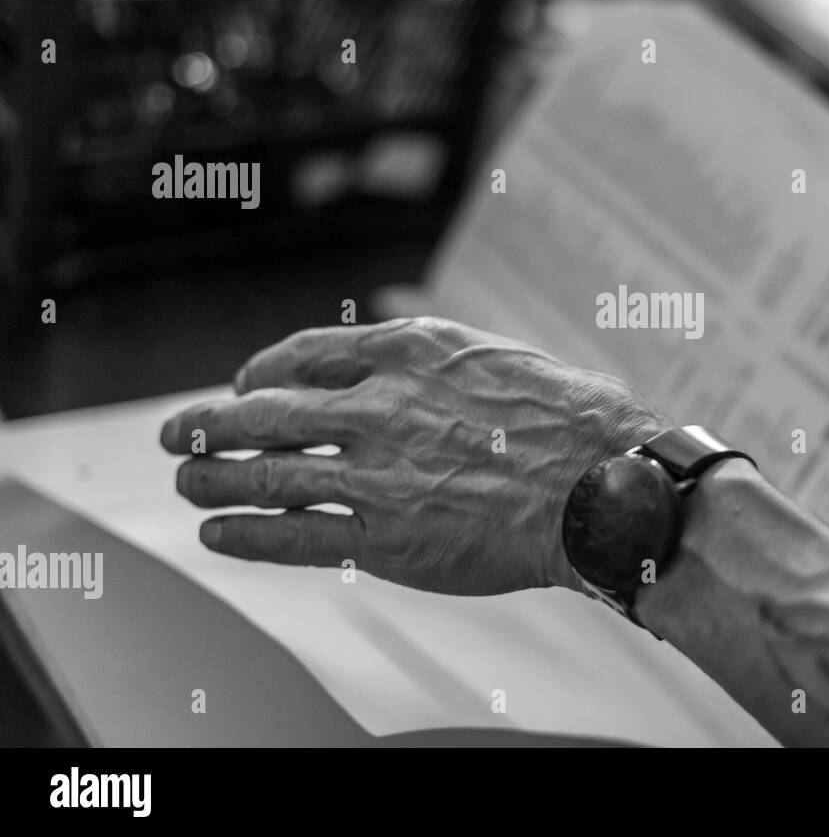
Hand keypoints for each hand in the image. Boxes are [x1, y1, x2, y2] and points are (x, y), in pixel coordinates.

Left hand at [160, 318, 669, 594]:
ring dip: (215, 479)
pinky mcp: (387, 540)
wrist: (605, 483)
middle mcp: (379, 406)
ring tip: (188, 483)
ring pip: (267, 473)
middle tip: (182, 432)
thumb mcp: (498, 354)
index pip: (306, 355)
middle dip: (213, 422)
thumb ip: (436, 351)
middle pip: (267, 412)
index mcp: (409, 352)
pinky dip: (246, 535)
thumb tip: (400, 328)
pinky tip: (219, 534)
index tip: (244, 383)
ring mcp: (378, 474)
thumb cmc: (573, 419)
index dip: (261, 371)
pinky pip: (294, 536)